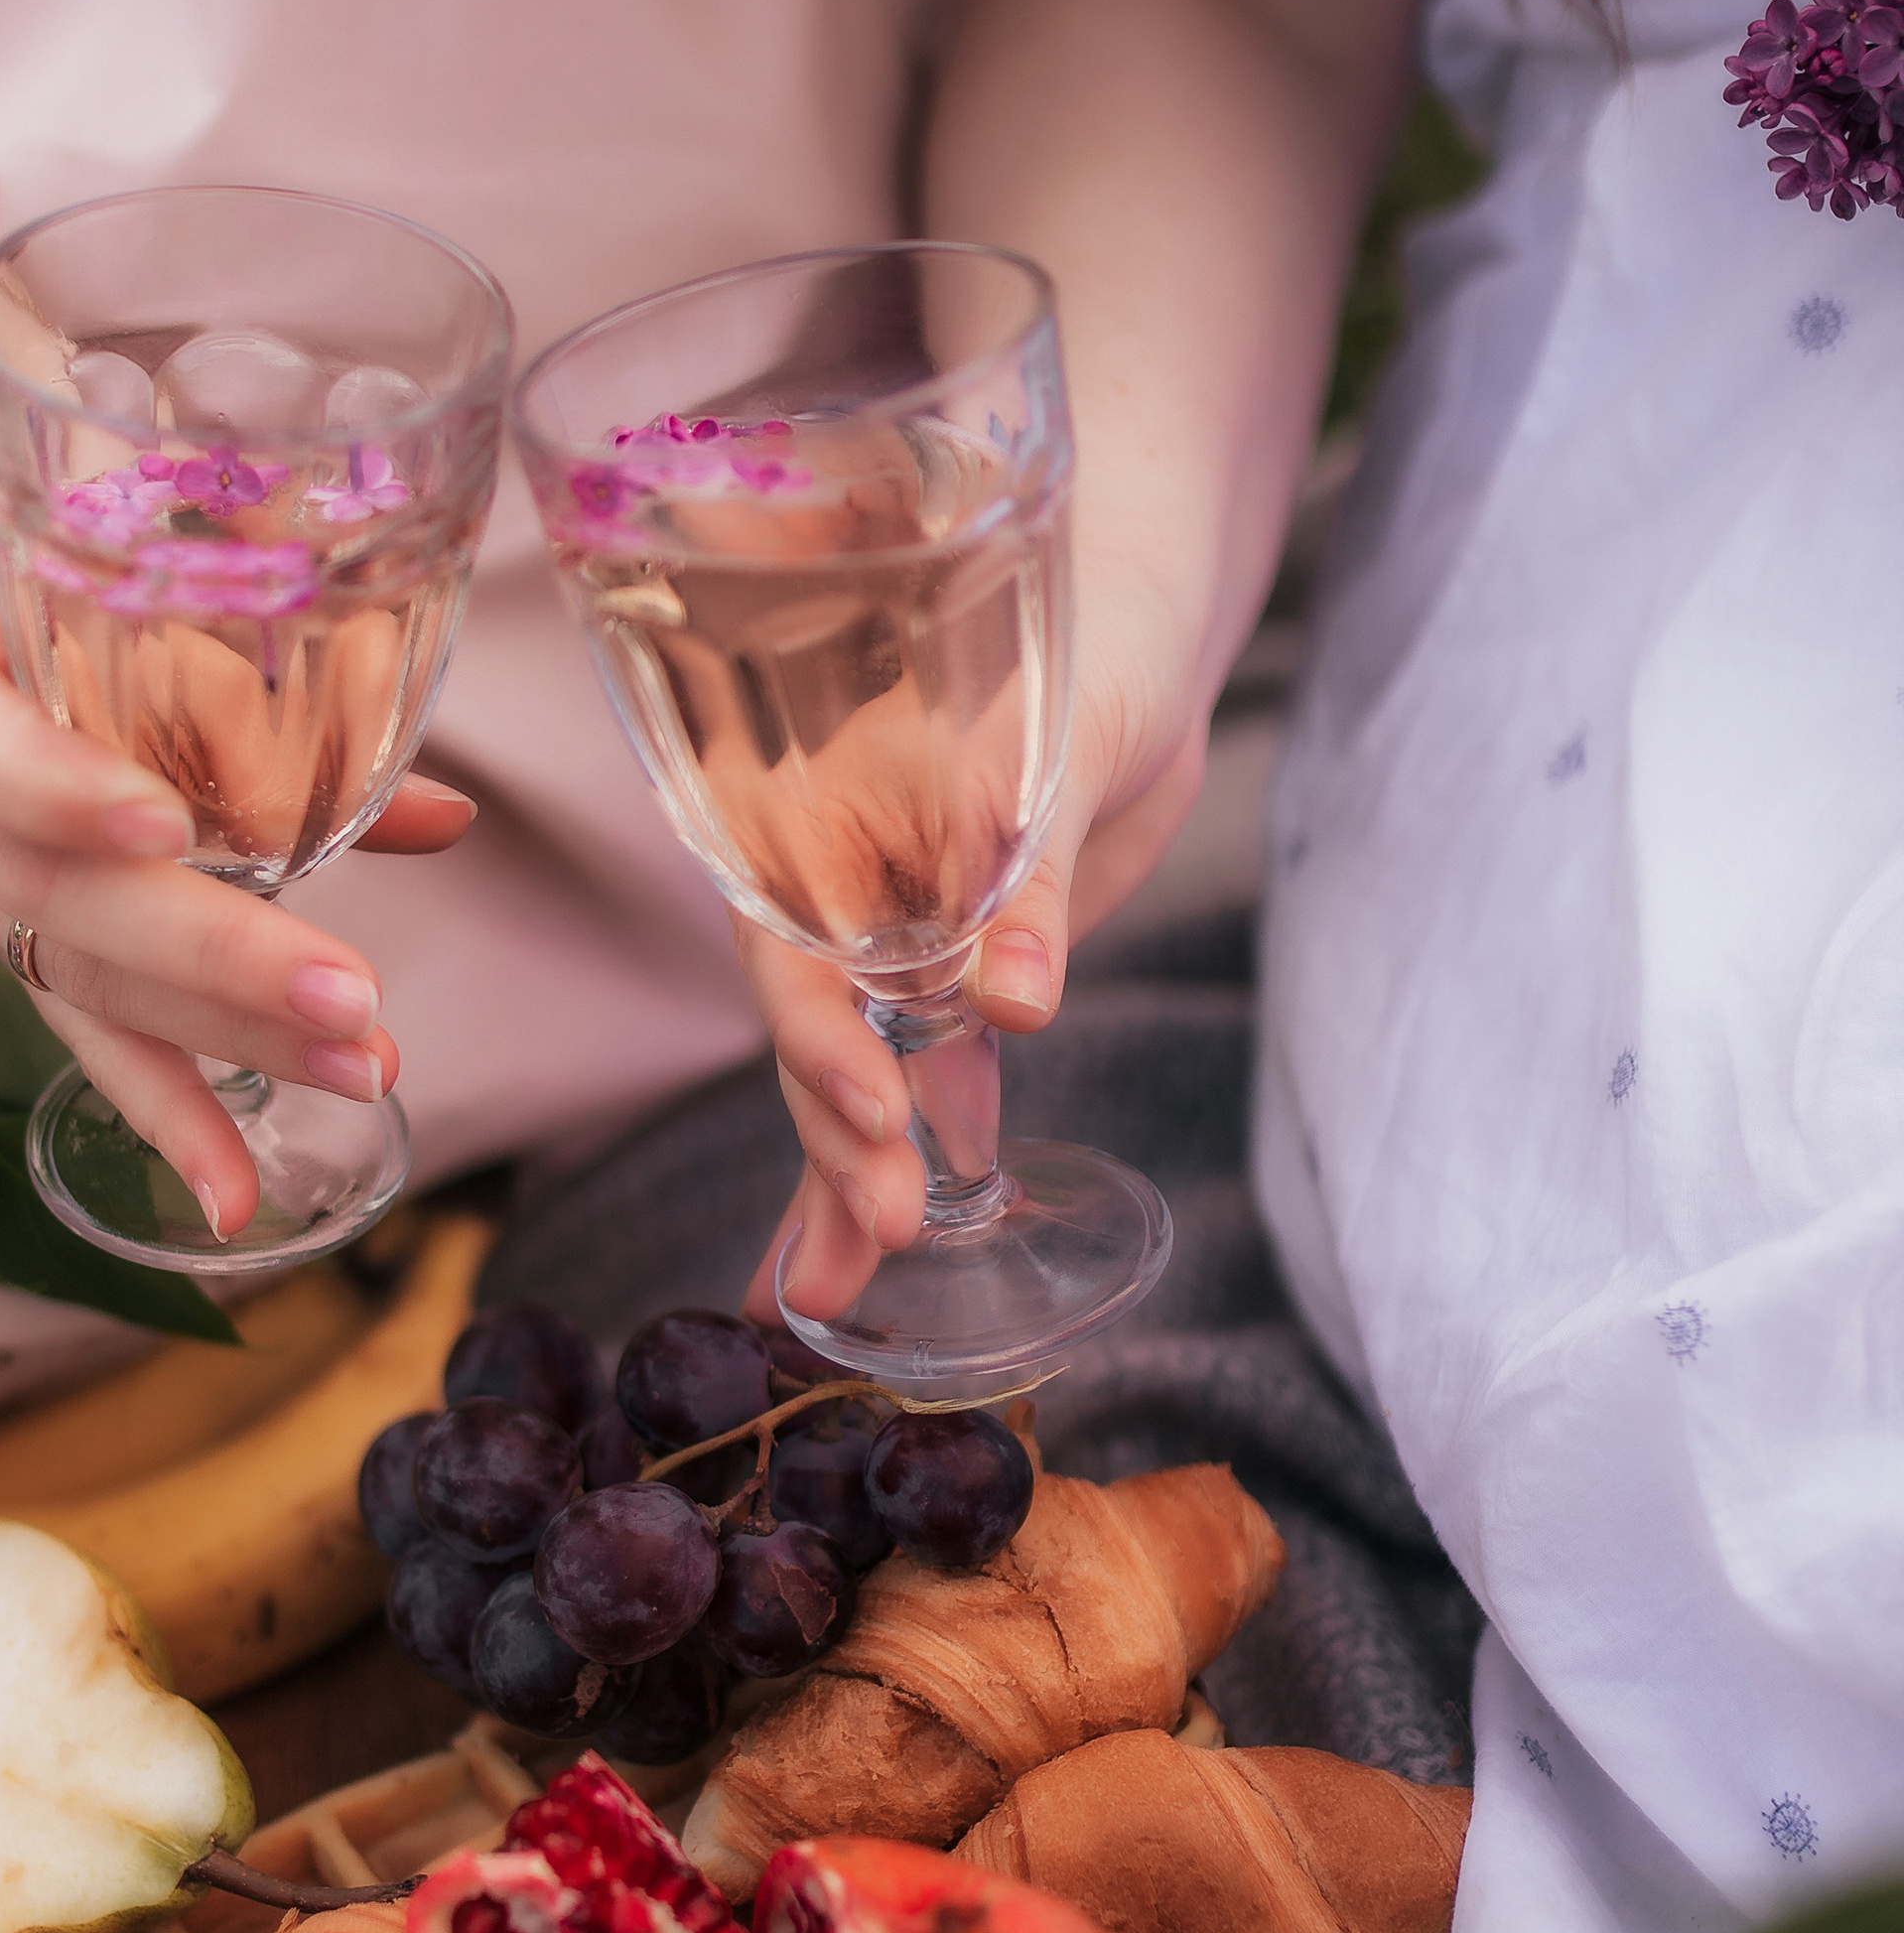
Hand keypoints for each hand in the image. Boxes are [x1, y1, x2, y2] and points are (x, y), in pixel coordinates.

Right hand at [0, 538, 472, 1237]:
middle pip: (55, 897)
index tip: (163, 819)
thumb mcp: (143, 593)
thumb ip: (279, 690)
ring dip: (231, 1041)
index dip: (55, 785)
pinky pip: (89, 1039)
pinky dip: (170, 1118)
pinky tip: (232, 1197)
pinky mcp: (13, 953)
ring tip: (362, 1071)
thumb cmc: (75, 579)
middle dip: (212, 958)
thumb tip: (448, 818)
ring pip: (87, 983)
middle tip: (350, 999)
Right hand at [738, 553, 1207, 1325]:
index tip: (878, 1109)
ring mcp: (891, 949)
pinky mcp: (951, 986)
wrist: (1136, 638)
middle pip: (816, 1032)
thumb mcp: (1063, 742)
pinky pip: (912, 1085)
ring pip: (850, 1076)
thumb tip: (1015, 1005)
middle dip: (842, 1138)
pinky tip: (859, 1257)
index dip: (823, 1035)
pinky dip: (894, 1164)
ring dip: (847, 1180)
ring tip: (836, 1294)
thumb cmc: (1087, 647)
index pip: (795, 946)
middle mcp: (841, 894)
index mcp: (826, 817)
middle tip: (888, 1226)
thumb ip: (1028, 878)